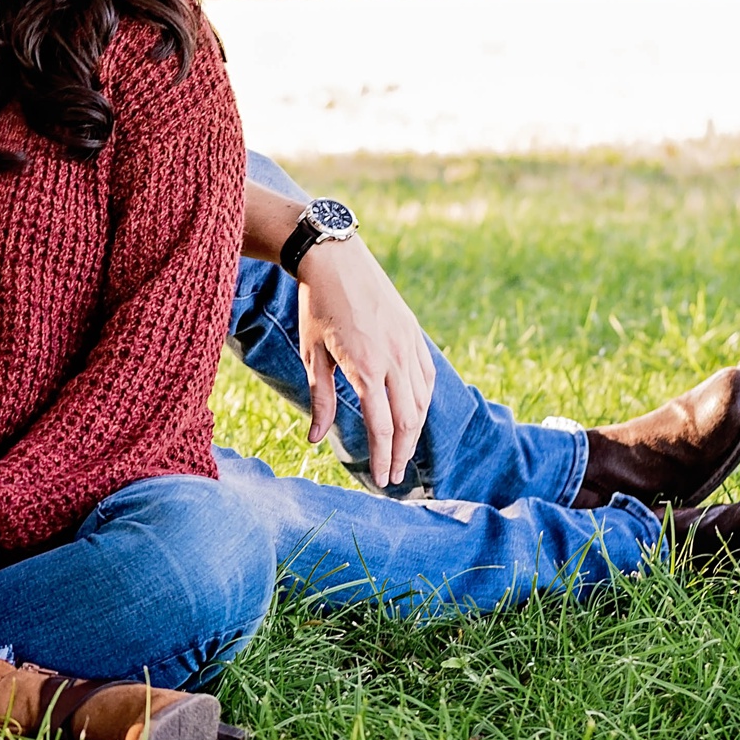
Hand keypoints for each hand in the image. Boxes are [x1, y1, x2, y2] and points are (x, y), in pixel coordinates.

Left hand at [295, 237, 436, 489]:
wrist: (336, 259)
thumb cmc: (317, 306)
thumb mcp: (312, 354)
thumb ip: (320, 398)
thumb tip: (315, 439)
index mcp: (366, 367)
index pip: (382, 426)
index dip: (383, 457)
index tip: (381, 479)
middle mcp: (394, 358)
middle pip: (408, 420)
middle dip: (401, 453)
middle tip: (394, 477)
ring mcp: (409, 345)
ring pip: (422, 400)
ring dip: (414, 432)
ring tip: (402, 453)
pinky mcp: (414, 333)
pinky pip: (426, 377)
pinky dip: (423, 401)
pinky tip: (414, 416)